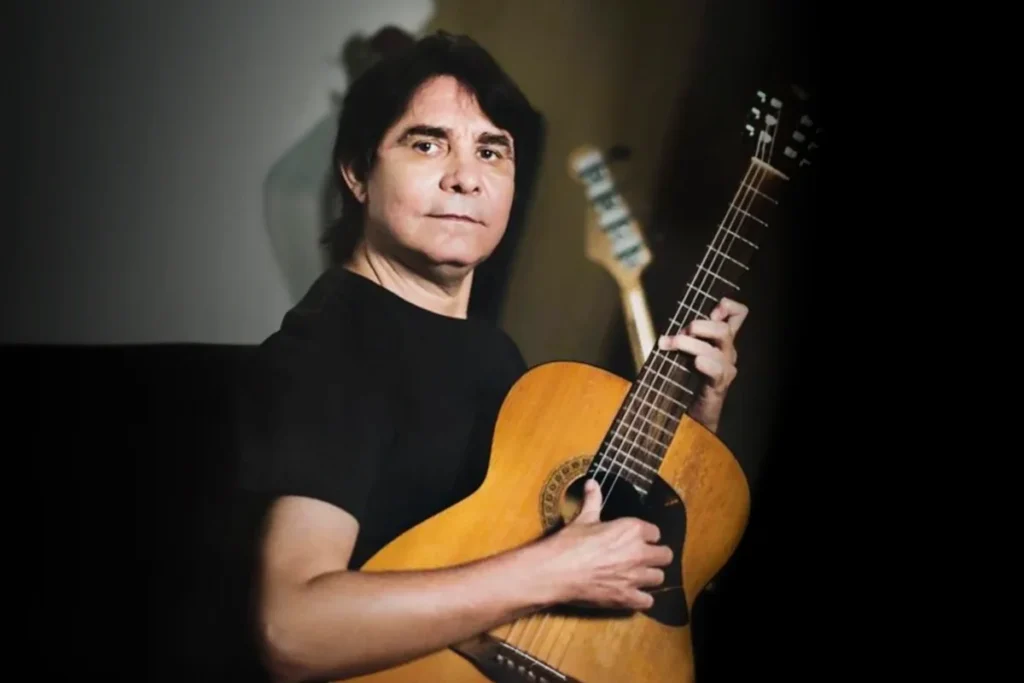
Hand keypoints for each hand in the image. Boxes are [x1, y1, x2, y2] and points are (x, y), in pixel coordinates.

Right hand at [543, 479, 672, 609]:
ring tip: (637, 576)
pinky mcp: (627, 598)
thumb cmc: (569, 542)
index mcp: (632, 529)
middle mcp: (639, 552)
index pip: (655, 532)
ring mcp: (635, 577)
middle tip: (643, 558)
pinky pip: (648, 601)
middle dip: (656, 556)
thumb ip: (593, 500)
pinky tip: (632, 594)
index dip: (647, 535)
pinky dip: (641, 599)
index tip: (638, 538)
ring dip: (649, 576)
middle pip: (665, 555)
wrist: (556, 571)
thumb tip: (591, 482)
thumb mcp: (583, 518)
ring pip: (659, 578)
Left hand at [657, 297, 747, 430]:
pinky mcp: (720, 384)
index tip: (710, 311)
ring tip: (670, 344)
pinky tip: (697, 362)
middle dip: (699, 326)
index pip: (738, 314)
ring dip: (691, 343)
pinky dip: (707, 363)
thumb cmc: (688, 377)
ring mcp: (726, 368)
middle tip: (678, 334)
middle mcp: (728, 351)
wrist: (693, 411)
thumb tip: (667, 329)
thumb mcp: (685, 351)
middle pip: (724, 329)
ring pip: (718, 348)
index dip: (728, 307)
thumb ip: (683, 336)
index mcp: (722, 339)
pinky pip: (718, 370)